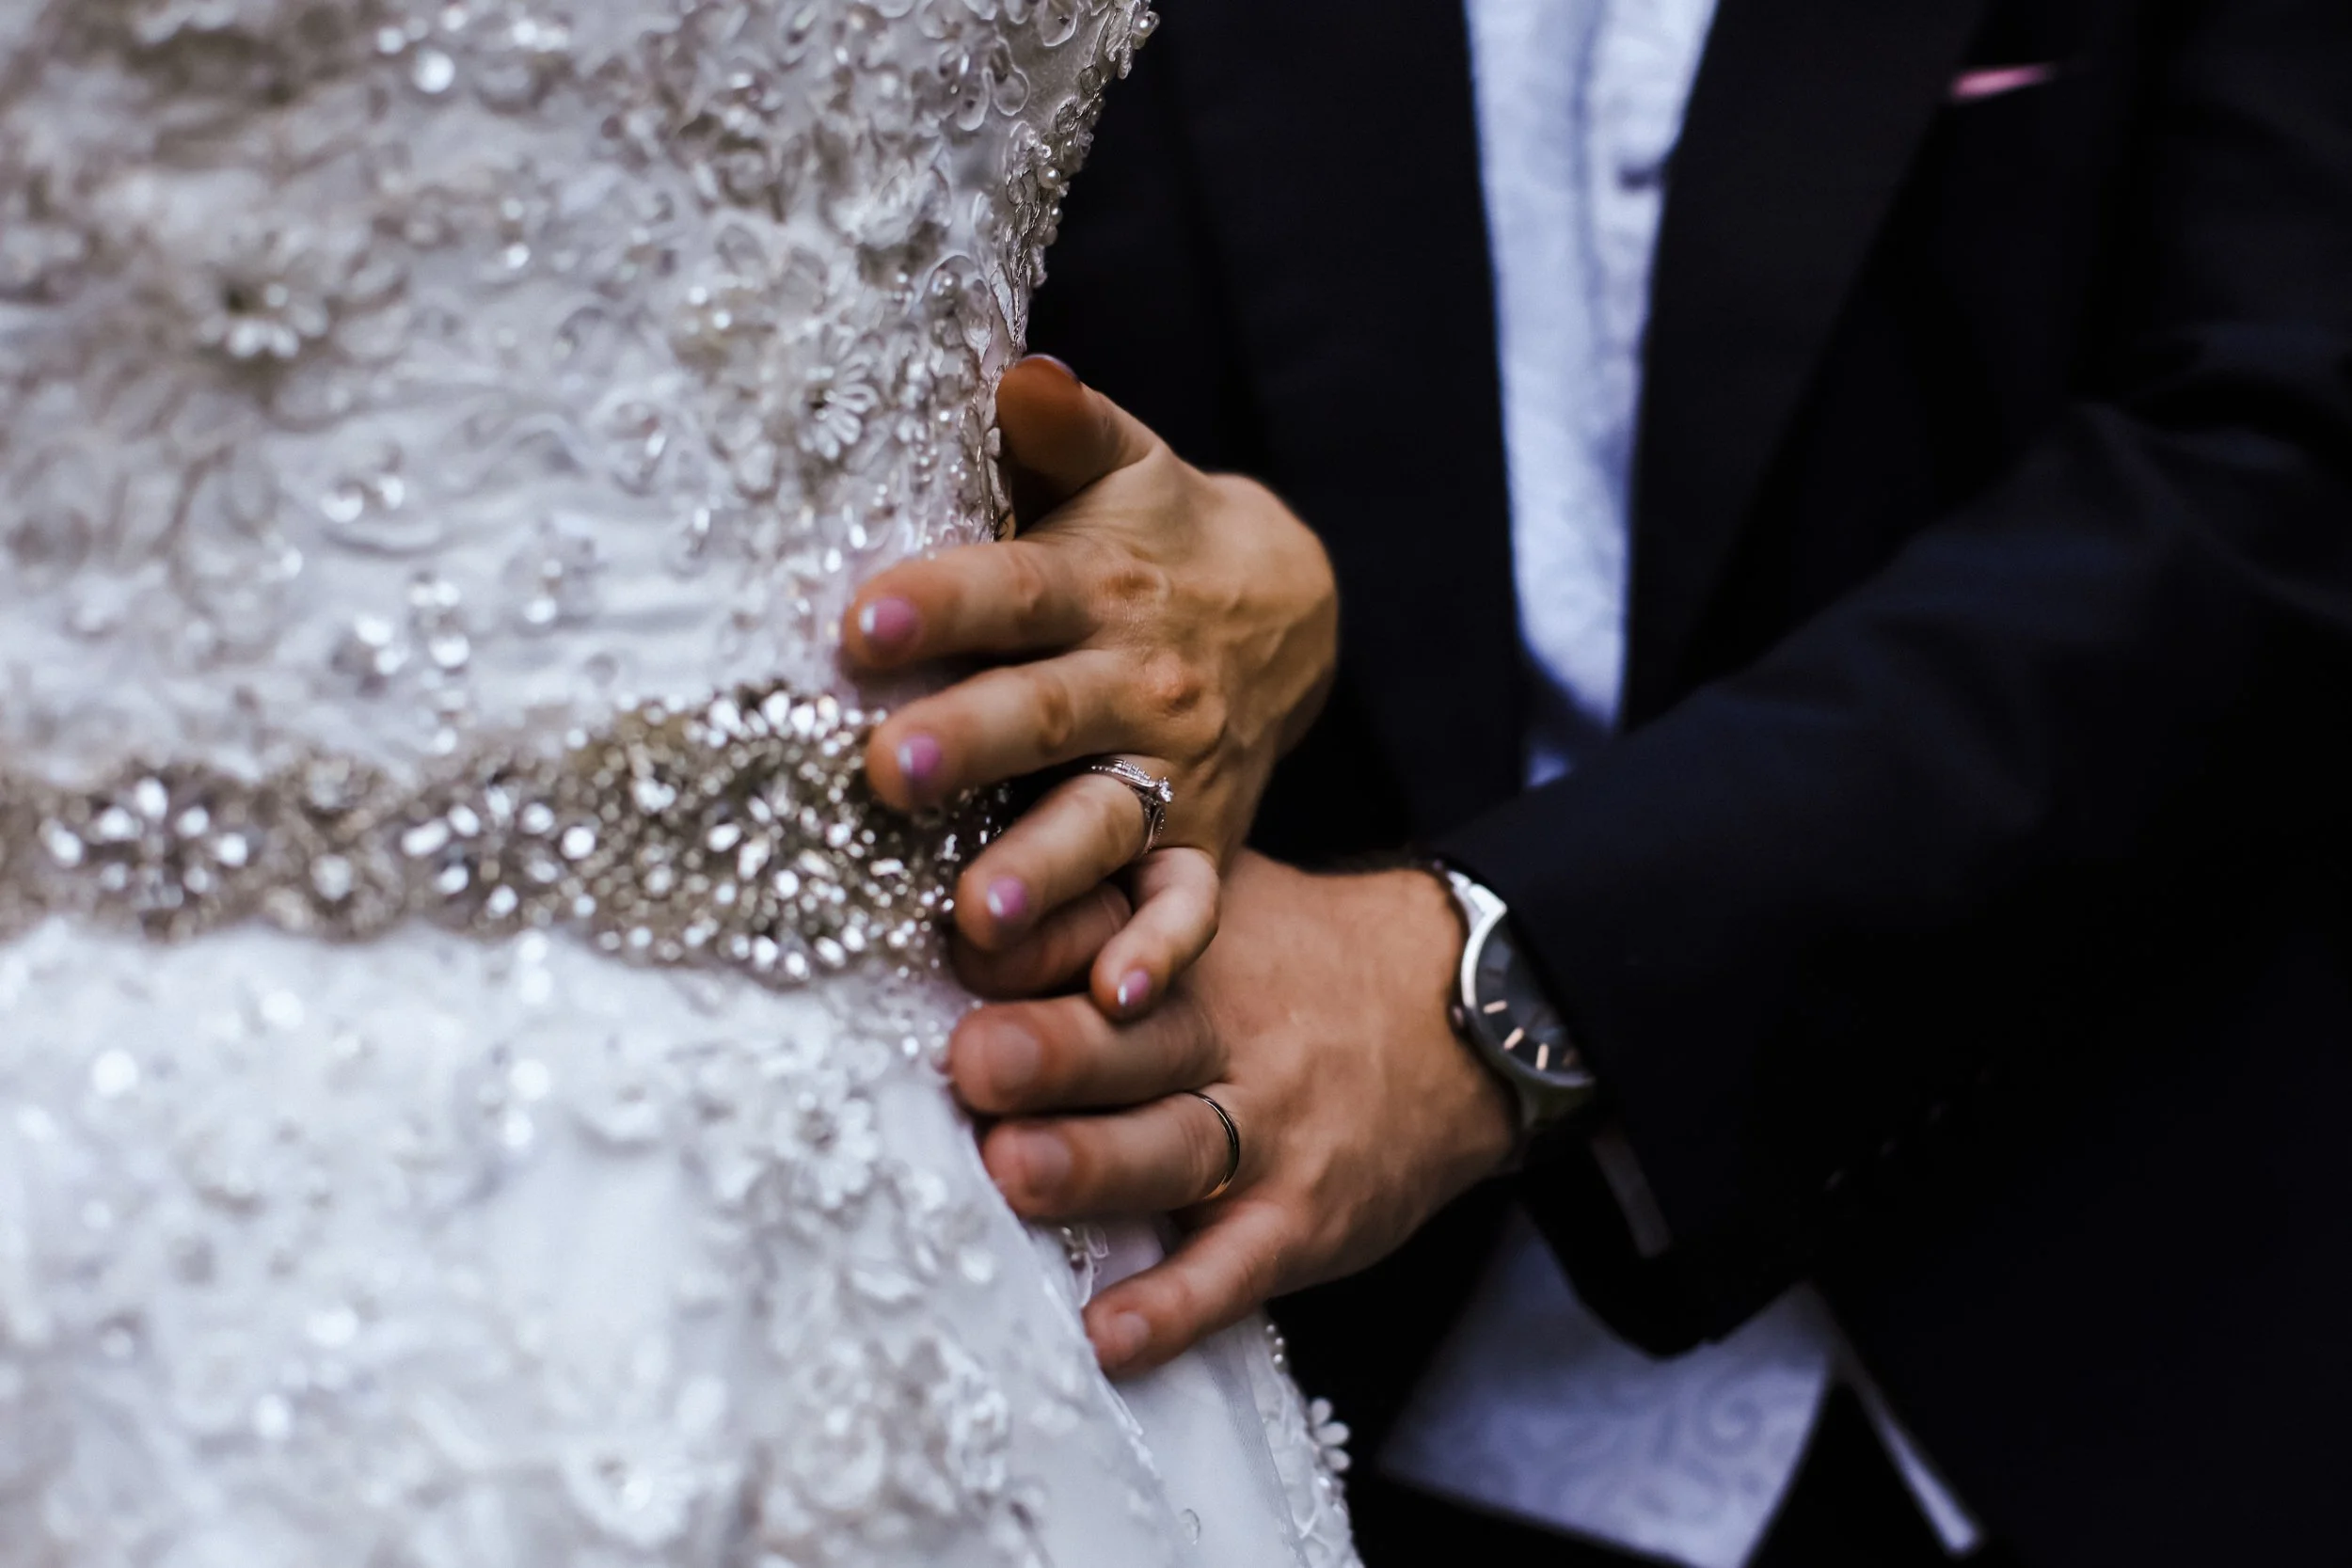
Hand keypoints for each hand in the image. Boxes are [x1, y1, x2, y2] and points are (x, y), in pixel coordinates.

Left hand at [843, 358, 1337, 1018]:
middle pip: (1048, 711)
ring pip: (1107, 819)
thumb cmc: (1153, 530)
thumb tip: (1012, 368)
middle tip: (884, 771)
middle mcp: (1136, 681)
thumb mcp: (1122, 463)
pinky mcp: (1196, 842)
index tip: (859, 621)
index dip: (941, 602)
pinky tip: (1113, 1001)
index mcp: (1098, 583)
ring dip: (1044, 867)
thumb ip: (1062, 425)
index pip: (1013, 588)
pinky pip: (1184, 906)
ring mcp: (1172, 770)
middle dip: (970, 742)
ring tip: (975, 912)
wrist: (1287, 607)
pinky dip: (1155, 954)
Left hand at [945, 852, 1518, 1374]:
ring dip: (1094, 1163)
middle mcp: (1221, 1028)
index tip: (964, 937)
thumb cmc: (1290, 961)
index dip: (1034, 939)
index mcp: (1184, 943)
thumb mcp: (1212, 899)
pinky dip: (1175, 1305)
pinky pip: (1236, 1266)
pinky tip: (1110, 1334)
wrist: (1457, 1012)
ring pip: (1175, 1146)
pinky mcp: (1303, 1217)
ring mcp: (1269, 1127)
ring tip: (1014, 1171)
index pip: (1100, 930)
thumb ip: (1099, 906)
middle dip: (1053, 1050)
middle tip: (974, 1058)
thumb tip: (950, 916)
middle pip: (1132, 1037)